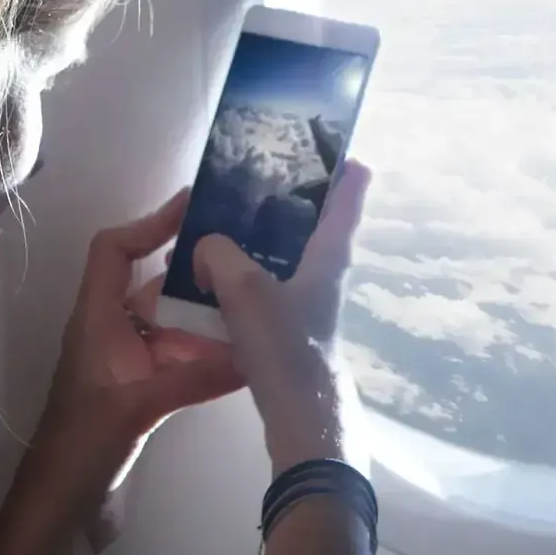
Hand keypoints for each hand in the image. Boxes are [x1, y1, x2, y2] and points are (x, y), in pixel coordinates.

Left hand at [0, 191, 243, 554]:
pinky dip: (210, 361)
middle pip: (154, 288)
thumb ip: (192, 378)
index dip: (149, 224)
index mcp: (95, 322)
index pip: (114, 252)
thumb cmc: (80, 449)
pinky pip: (181, 366)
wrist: (60, 513)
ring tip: (259, 309)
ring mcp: (128, 368)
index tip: (196, 208)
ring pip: (173, 329)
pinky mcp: (142, 399)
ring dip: (210, 322)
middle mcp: (112, 336)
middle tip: (250, 260)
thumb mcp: (137, 407)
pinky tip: (248, 362)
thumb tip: (252, 353)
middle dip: (197, 276)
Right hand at [190, 159, 370, 474]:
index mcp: (330, 251)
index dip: (336, 156)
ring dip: (253, 234)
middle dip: (280, 190)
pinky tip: (206, 274)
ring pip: (282, 250)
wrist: (302, 420)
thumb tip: (205, 246)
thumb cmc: (287, 347)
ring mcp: (307, 298)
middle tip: (241, 170)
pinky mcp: (288, 324)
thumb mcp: (246, 290)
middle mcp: (325, 269)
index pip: (350, 188)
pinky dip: (240, 271)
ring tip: (212, 218)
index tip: (309, 135)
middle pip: (311, 215)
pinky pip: (263, 283)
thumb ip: (220, 254)